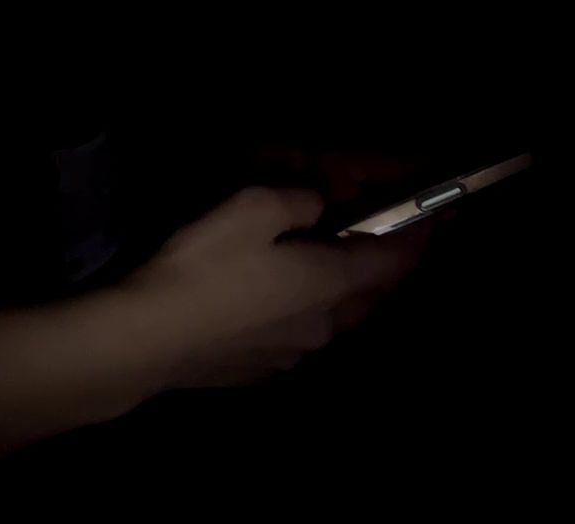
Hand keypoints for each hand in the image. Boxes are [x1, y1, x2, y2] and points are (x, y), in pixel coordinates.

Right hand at [125, 186, 427, 388]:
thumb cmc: (206, 266)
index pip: (393, 262)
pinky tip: (272, 304)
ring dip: (338, 295)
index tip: (427, 223)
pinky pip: (298, 337)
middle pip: (369, 297)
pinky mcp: (259, 371)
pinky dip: (302, 315)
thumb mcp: (253, 209)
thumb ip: (298, 203)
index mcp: (329, 283)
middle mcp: (323, 325)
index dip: (415, 240)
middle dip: (379, 270)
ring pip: (333, 320)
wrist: (146, 339)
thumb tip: (317, 208)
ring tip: (320, 271)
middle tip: (372, 242)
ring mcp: (292, 355)